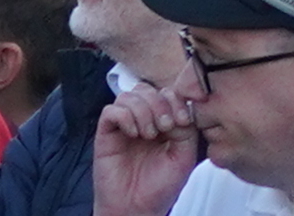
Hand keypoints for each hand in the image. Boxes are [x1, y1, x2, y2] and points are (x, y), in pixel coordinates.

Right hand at [90, 81, 206, 215]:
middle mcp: (141, 120)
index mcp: (162, 121)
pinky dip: (125, 116)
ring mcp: (123, 126)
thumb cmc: (160, 186)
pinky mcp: (106, 134)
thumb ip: (187, 129)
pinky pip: (110, 110)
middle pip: (147, 89)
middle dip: (160, 103)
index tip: (182, 121)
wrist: (137, 208)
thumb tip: (178, 110)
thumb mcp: (184, 156)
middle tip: (165, 127)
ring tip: (149, 134)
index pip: (166, 92)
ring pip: (128, 95)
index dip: (175, 100)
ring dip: (143, 110)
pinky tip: (133, 133)